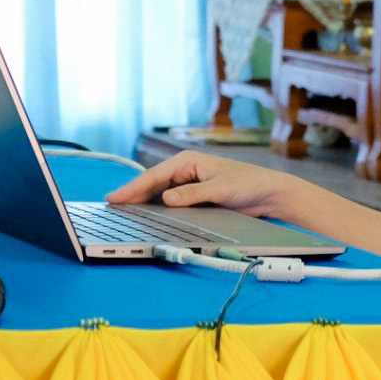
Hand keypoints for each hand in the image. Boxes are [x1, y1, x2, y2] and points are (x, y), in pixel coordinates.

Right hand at [106, 152, 315, 220]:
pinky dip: (157, 210)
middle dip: (133, 196)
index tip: (115, 198)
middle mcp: (185, 171)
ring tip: (122, 214)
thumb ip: (193, 194)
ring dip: (143, 204)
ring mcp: (188, 185)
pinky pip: (170, 204)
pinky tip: (147, 218)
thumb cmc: (249, 184)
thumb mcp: (220, 189)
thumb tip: (167, 199)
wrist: (269, 194)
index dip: (133, 188)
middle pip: (152, 185)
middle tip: (111, 208)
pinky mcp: (193, 198)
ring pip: (159, 196)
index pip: (154, 175)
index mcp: (188, 161)